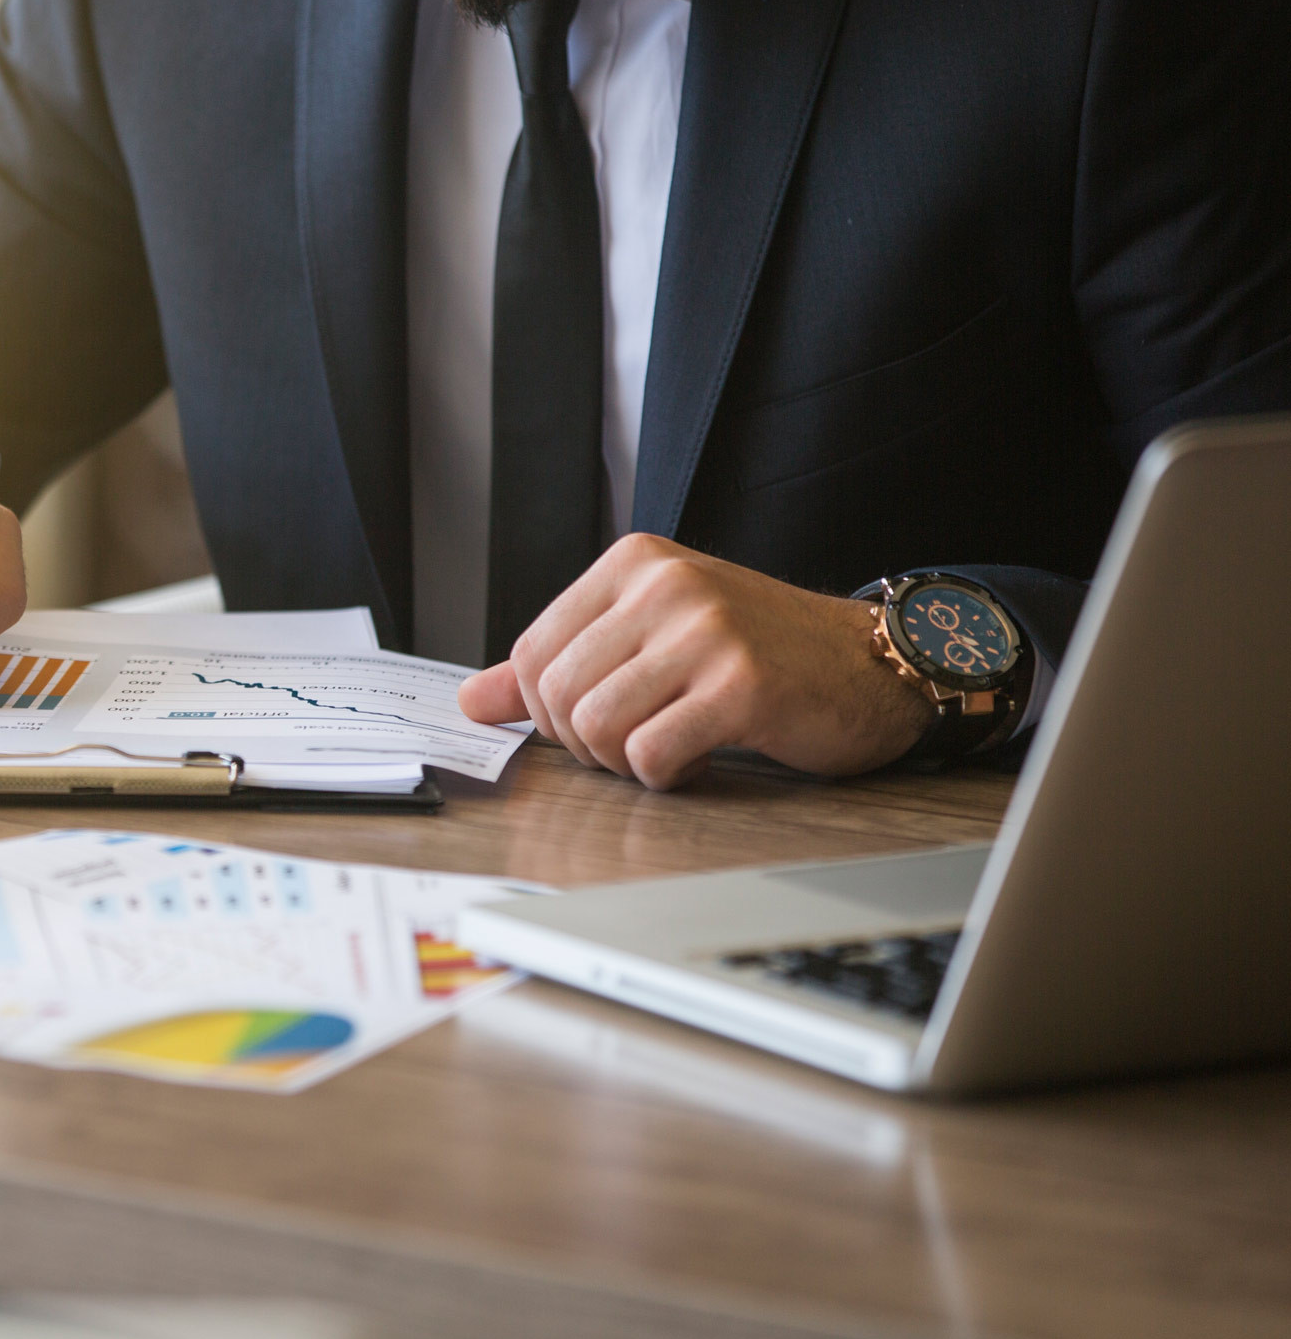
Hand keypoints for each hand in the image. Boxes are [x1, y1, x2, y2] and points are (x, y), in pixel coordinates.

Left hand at [455, 534, 931, 788]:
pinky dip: (666, 775)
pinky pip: (651, 755)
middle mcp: (664, 585)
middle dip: (585, 743)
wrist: (869, 664)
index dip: (546, 711)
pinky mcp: (740, 685)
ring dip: (624, 762)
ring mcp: (704, 631)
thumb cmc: (758, 653)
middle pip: (558, 695)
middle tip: (636, 743)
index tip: (592, 721)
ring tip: (668, 746)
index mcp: (632, 563)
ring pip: (597, 728)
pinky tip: (701, 756)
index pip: (530, 653)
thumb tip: (469, 701)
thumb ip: (560, 664)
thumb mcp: (651, 637)